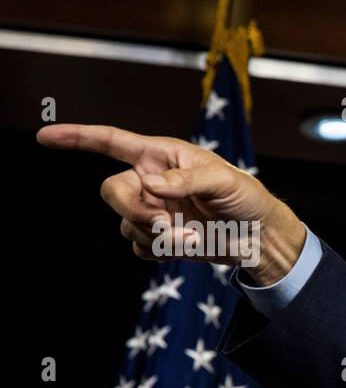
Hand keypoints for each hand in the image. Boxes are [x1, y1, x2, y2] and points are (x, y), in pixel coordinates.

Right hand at [37, 124, 305, 285]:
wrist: (258, 235)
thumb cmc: (245, 197)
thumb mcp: (223, 180)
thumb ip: (187, 180)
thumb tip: (151, 184)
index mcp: (160, 156)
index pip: (110, 141)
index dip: (76, 137)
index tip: (45, 136)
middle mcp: (149, 181)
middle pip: (112, 192)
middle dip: (135, 211)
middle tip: (168, 225)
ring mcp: (153, 210)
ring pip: (126, 224)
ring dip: (156, 236)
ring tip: (191, 237)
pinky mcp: (160, 238)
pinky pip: (138, 247)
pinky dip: (157, 252)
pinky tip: (183, 248)